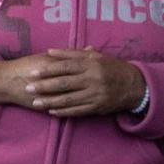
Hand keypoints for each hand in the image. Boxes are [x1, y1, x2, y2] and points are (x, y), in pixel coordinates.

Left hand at [0, 50, 143, 117]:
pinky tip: (51, 112)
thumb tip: (50, 51)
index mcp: (92, 65)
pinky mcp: (98, 107)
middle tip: (28, 88)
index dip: (47, 70)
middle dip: (44, 87)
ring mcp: (95, 95)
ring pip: (69, 99)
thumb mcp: (96, 57)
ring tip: (35, 103)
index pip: (65, 67)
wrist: (135, 85)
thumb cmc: (112, 68)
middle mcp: (93, 80)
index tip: (32, 73)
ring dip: (50, 102)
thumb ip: (73, 54)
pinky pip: (78, 111)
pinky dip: (64, 112)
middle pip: (64, 84)